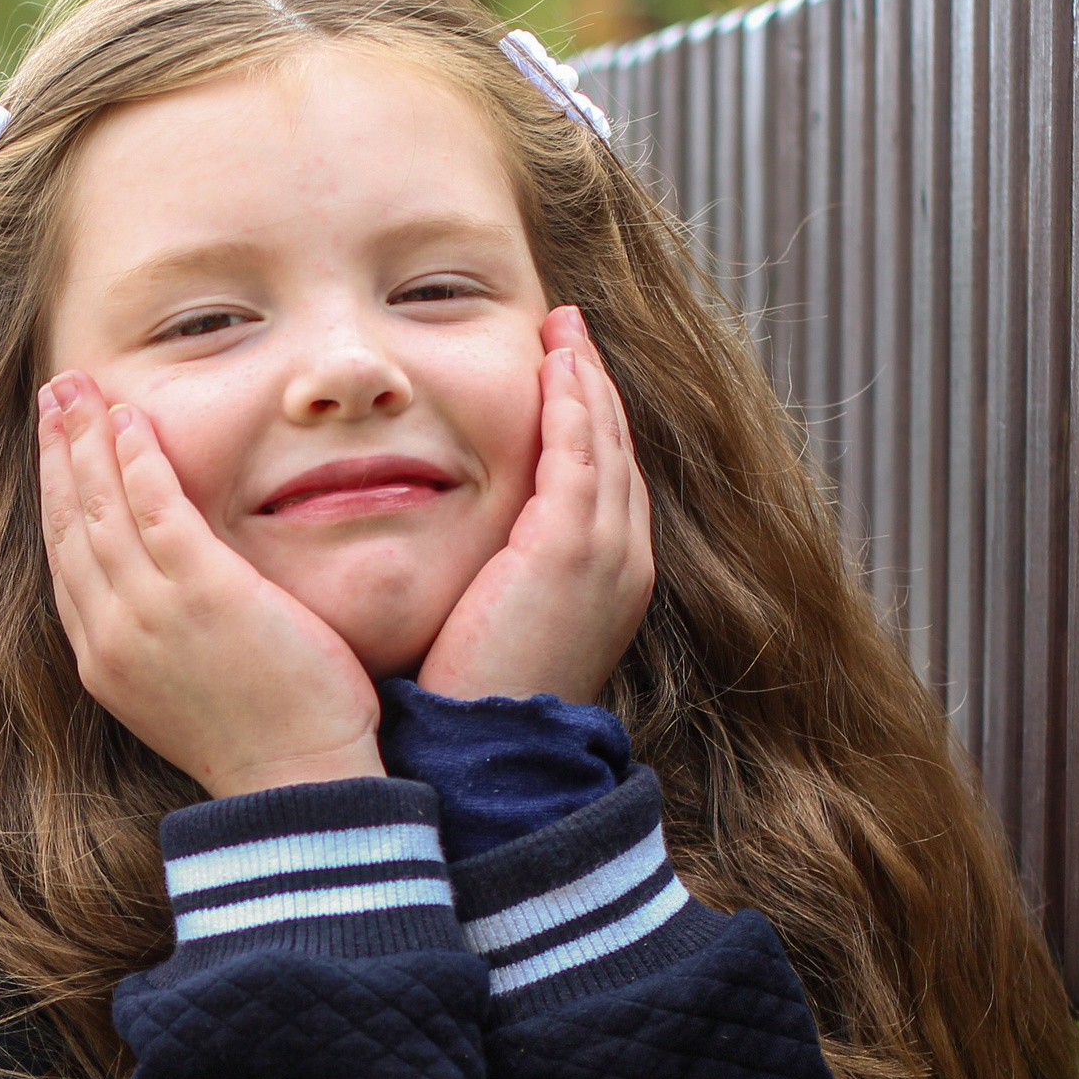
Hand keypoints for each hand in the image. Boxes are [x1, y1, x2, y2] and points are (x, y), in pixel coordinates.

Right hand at [39, 369, 384, 796]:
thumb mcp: (186, 694)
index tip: (54, 450)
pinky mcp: (201, 591)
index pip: (66, 562)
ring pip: (101, 508)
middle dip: (57, 452)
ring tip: (79, 388)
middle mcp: (112, 633)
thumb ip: (166, 643)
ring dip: (86, 439)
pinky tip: (132, 418)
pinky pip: (156, 506)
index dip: (55, 497)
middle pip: (70, 523)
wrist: (295, 783)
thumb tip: (174, 608)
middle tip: (53, 394)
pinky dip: (138, 458)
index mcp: (104, 661)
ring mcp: (151, 612)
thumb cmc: (264, 743)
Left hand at [417, 306, 653, 703]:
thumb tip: (455, 559)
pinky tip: (554, 362)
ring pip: (604, 441)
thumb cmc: (475, 702)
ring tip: (563, 328)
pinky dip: (571, 402)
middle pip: (616, 450)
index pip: (603, 481)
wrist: (489, 750)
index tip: (561, 376)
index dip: (587, 424)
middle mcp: (623, 560)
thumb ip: (492, 582)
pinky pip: (580, 452)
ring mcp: (605, 552)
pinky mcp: (570, 548)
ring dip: (584, 377)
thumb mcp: (494, 628)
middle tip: (568, 330)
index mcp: (606, 582)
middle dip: (594, 386)